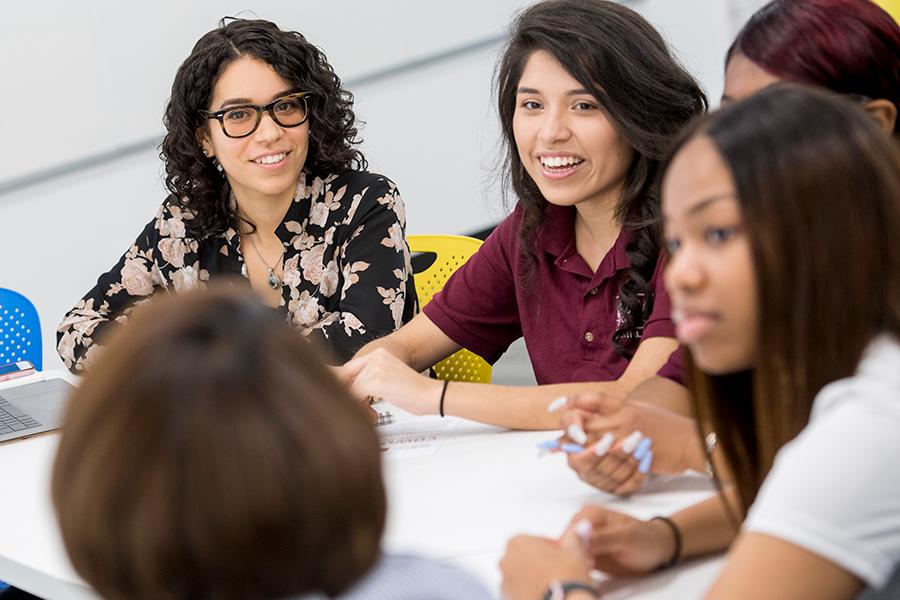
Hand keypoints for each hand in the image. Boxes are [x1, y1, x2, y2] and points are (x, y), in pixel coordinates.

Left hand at [338, 348, 442, 414]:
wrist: (432, 395)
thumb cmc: (415, 393)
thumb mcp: (389, 380)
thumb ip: (370, 380)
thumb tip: (351, 390)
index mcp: (379, 353)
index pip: (350, 368)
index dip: (344, 385)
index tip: (343, 398)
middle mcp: (375, 356)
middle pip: (345, 377)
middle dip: (347, 395)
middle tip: (357, 409)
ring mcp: (374, 367)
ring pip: (350, 389)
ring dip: (358, 405)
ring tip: (371, 414)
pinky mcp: (374, 381)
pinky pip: (355, 397)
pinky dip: (362, 410)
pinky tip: (373, 415)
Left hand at [500, 531, 592, 599]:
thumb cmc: (565, 581)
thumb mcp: (575, 553)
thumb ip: (574, 537)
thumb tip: (581, 528)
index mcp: (519, 543)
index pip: (536, 540)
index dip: (552, 548)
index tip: (563, 554)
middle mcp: (507, 561)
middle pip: (526, 557)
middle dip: (541, 561)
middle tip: (560, 570)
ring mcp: (505, 581)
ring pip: (522, 574)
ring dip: (535, 576)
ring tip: (555, 584)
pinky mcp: (508, 597)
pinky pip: (519, 591)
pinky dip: (531, 590)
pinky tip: (547, 593)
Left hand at [560, 393, 701, 491]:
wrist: (691, 441)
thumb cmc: (665, 426)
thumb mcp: (638, 409)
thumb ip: (615, 411)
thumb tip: (588, 415)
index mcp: (623, 405)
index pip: (590, 398)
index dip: (570, 402)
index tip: (555, 408)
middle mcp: (623, 418)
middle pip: (585, 424)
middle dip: (570, 435)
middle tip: (558, 444)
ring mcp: (629, 437)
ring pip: (592, 446)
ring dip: (580, 454)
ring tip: (572, 459)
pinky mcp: (635, 456)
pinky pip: (609, 463)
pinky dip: (598, 469)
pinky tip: (591, 471)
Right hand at [561, 505, 674, 575]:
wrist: (659, 548)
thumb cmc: (646, 538)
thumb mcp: (626, 538)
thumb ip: (602, 538)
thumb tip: (579, 537)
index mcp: (588, 514)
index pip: (569, 533)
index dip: (574, 550)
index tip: (587, 562)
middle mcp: (582, 526)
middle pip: (565, 545)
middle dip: (572, 560)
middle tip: (590, 569)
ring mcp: (584, 541)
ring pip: (568, 556)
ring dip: (575, 567)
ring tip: (591, 572)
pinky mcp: (587, 556)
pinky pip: (576, 564)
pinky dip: (580, 572)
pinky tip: (589, 576)